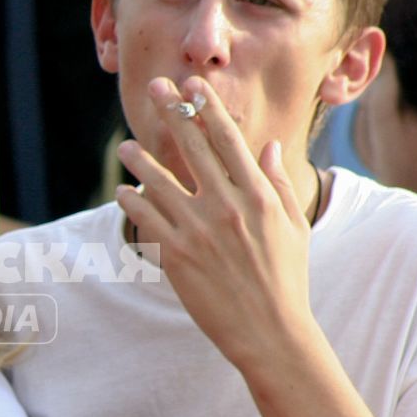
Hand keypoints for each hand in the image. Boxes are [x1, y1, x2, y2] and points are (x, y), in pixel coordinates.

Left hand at [114, 75, 320, 369]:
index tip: (192, 85)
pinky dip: (132, 201)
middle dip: (171, 112)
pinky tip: (124, 192)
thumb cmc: (286, 279)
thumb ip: (277, 183)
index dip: (206, 108)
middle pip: (192, 148)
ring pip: (159, 182)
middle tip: (154, 87)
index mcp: (259, 195)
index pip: (228, 140)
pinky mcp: (177, 255)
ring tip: (126, 147)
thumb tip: (268, 146)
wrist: (271, 331)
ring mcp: (200, 230)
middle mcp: (229, 206)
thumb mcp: (293, 226)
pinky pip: (146, 219)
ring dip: (140, 160)